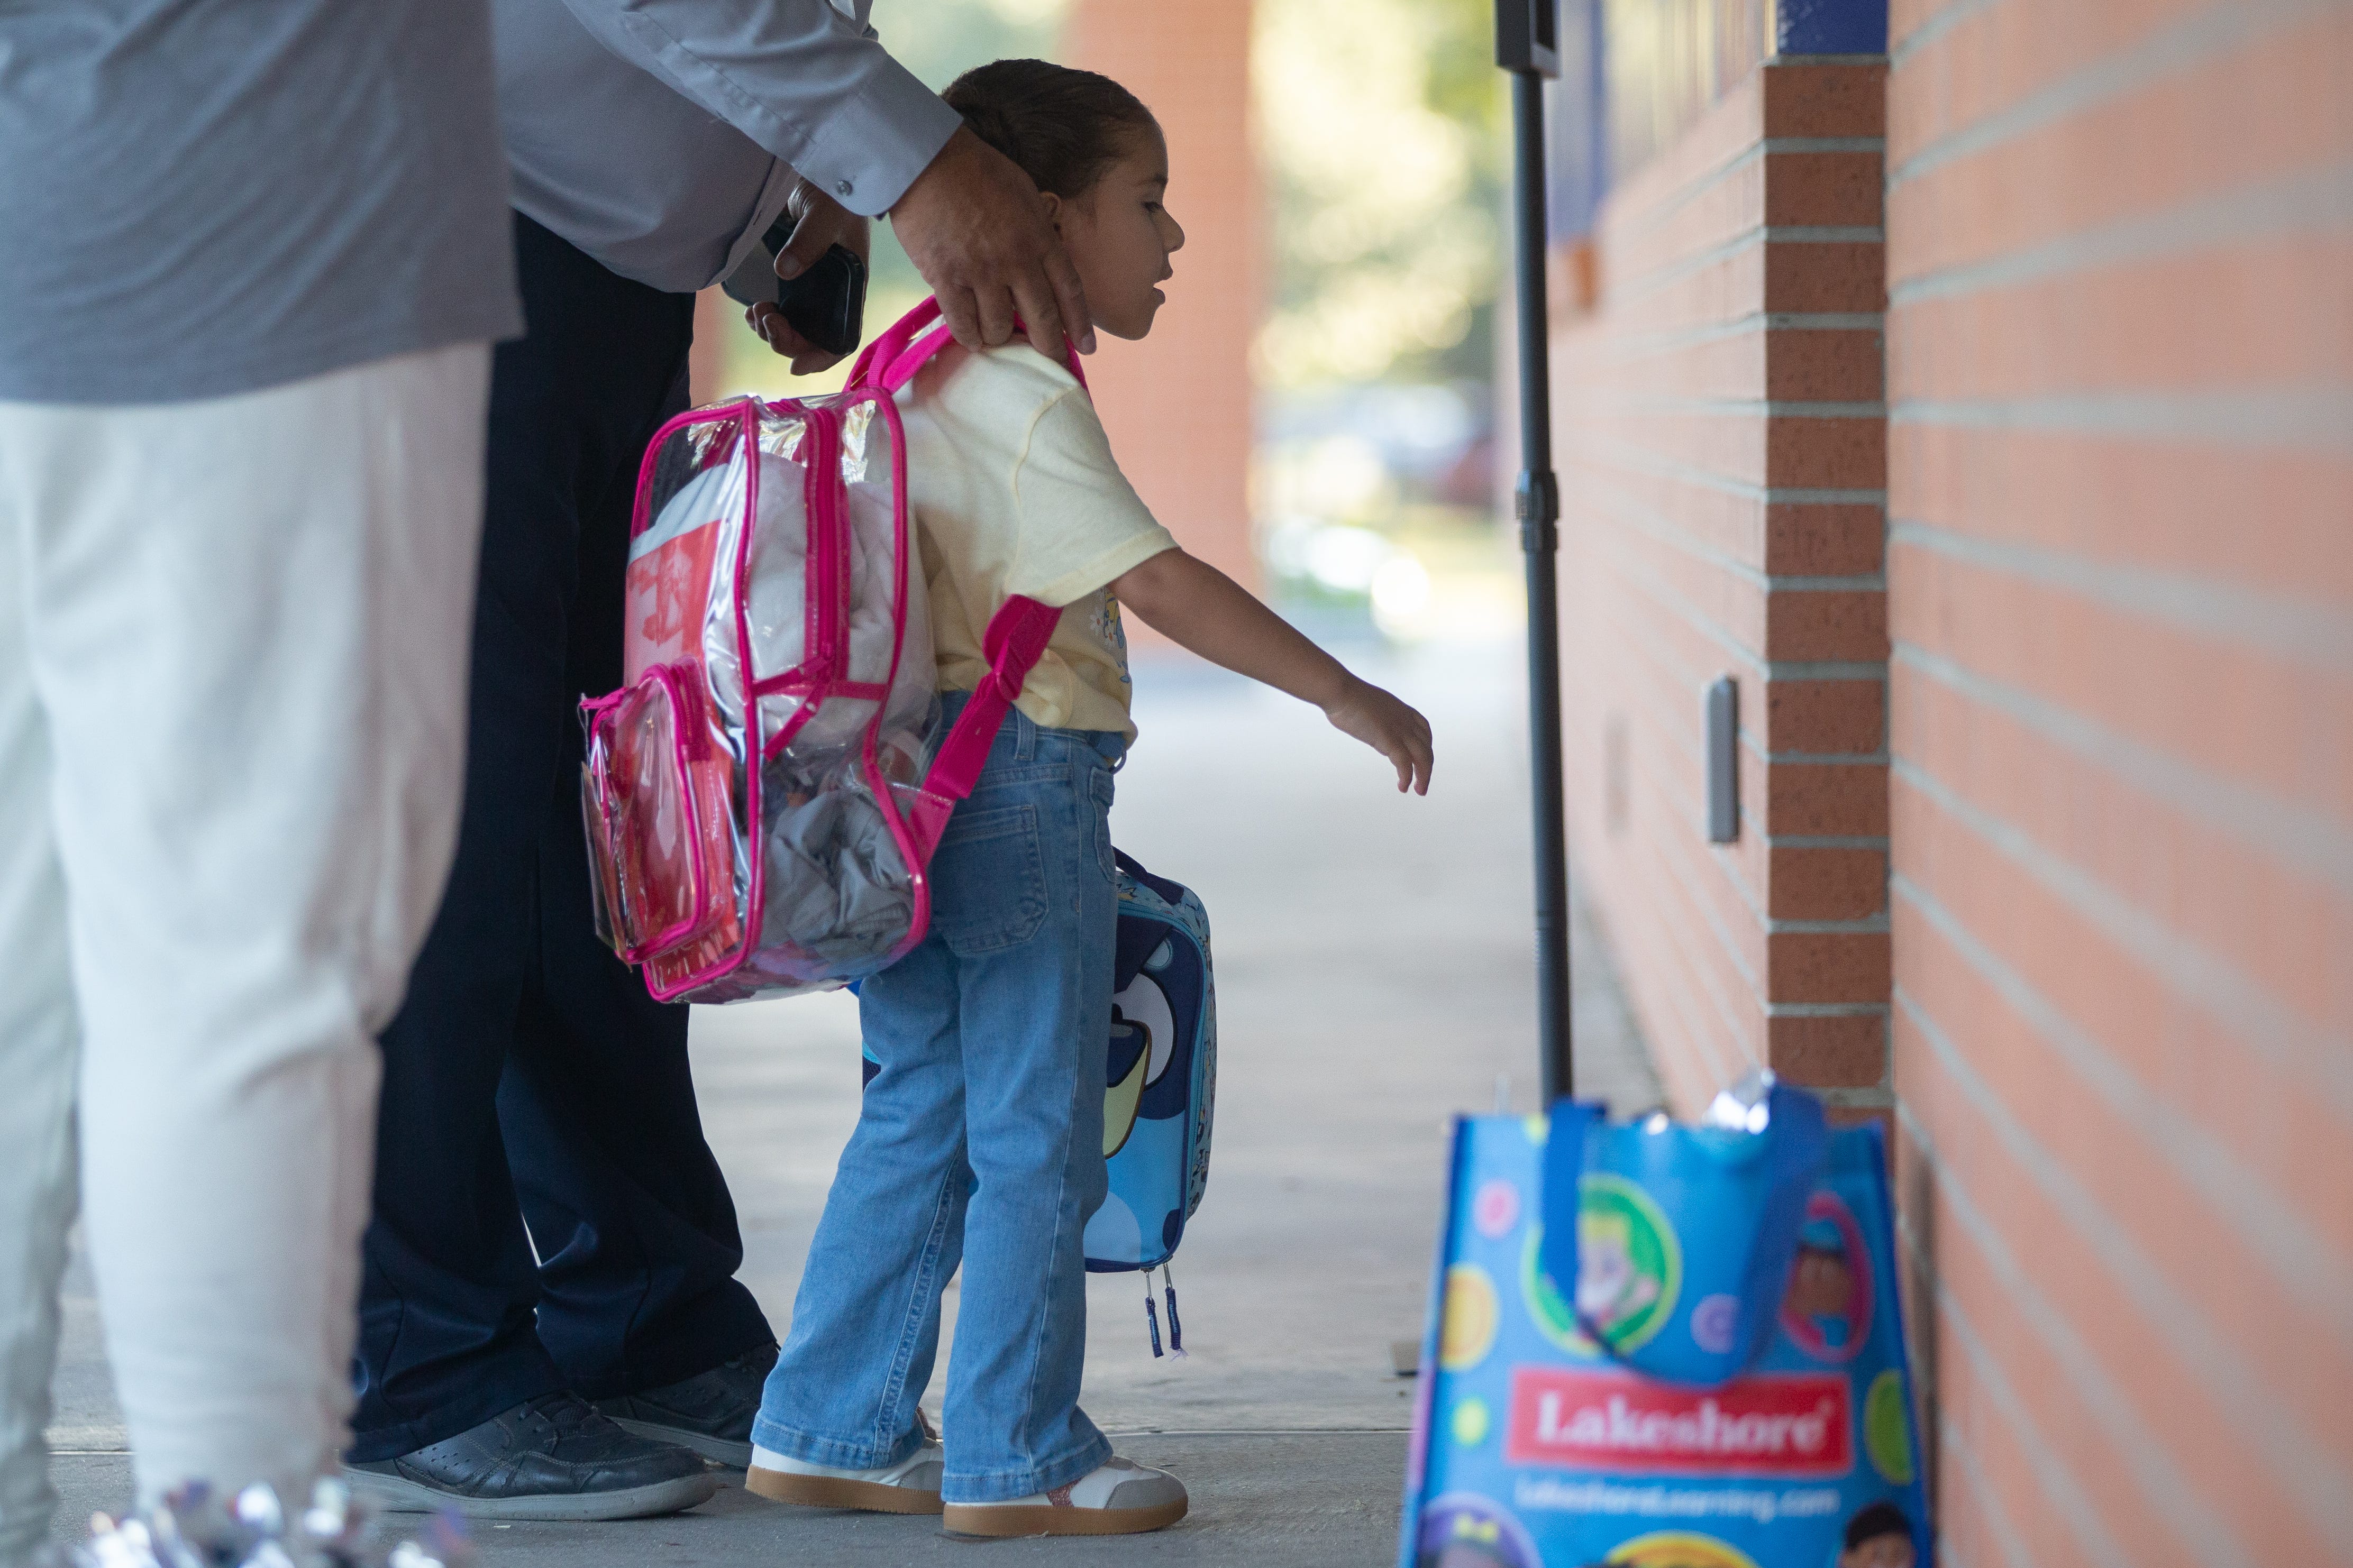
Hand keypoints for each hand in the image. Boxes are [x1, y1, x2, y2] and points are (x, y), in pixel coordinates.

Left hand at [748, 179, 869, 374]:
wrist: (819, 172)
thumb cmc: (835, 193)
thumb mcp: (825, 212)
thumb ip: (809, 239)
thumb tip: (784, 271)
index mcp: (848, 288)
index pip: (843, 336)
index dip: (822, 357)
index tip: (796, 366)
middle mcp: (830, 296)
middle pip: (810, 339)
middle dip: (785, 341)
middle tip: (766, 319)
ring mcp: (809, 290)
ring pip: (791, 329)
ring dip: (770, 331)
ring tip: (756, 313)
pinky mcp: (790, 279)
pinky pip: (778, 312)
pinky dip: (763, 319)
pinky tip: (752, 310)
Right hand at [889, 125, 1094, 357]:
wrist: (926, 161)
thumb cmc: (977, 171)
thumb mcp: (1024, 193)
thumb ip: (1037, 231)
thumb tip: (1044, 261)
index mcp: (1039, 238)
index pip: (1069, 290)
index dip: (1079, 323)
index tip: (1087, 347)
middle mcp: (1016, 261)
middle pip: (1042, 318)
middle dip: (1049, 346)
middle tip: (1050, 363)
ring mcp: (981, 273)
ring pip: (999, 327)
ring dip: (1000, 337)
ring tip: (996, 335)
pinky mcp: (947, 280)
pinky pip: (963, 324)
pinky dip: (970, 336)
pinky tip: (972, 338)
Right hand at [1324, 675, 1433, 794]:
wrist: (1341, 691)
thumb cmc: (1346, 695)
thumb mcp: (1369, 706)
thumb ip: (1376, 717)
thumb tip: (1370, 725)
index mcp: (1401, 709)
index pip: (1424, 729)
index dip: (1426, 746)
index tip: (1422, 758)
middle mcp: (1405, 720)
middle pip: (1426, 747)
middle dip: (1427, 768)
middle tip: (1422, 784)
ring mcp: (1399, 729)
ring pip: (1422, 757)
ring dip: (1423, 776)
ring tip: (1419, 790)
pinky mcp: (1389, 739)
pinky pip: (1405, 763)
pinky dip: (1407, 777)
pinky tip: (1403, 787)